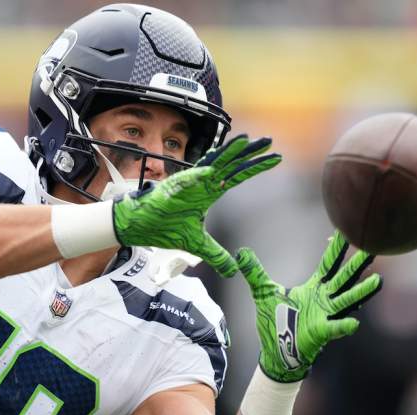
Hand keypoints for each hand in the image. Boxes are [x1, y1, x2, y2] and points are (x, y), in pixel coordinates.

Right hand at [112, 135, 281, 276]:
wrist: (141, 227)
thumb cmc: (165, 229)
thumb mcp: (198, 245)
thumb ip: (217, 255)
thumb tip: (232, 271)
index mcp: (209, 191)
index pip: (238, 175)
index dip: (256, 167)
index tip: (276, 158)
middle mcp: (202, 182)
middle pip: (231, 163)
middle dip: (251, 152)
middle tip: (269, 141)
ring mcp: (190, 181)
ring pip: (213, 163)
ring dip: (229, 152)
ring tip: (247, 141)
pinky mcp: (174, 186)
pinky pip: (190, 178)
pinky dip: (201, 172)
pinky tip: (213, 168)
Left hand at [236, 231, 381, 381]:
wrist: (276, 350)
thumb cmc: (274, 321)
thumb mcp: (262, 292)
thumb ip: (254, 273)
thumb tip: (241, 253)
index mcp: (313, 288)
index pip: (328, 264)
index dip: (336, 249)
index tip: (346, 232)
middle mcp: (323, 299)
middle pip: (344, 277)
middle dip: (357, 264)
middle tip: (374, 249)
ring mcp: (325, 315)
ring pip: (347, 300)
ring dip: (361, 291)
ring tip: (378, 281)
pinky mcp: (321, 333)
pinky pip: (335, 328)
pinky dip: (343, 325)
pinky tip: (353, 323)